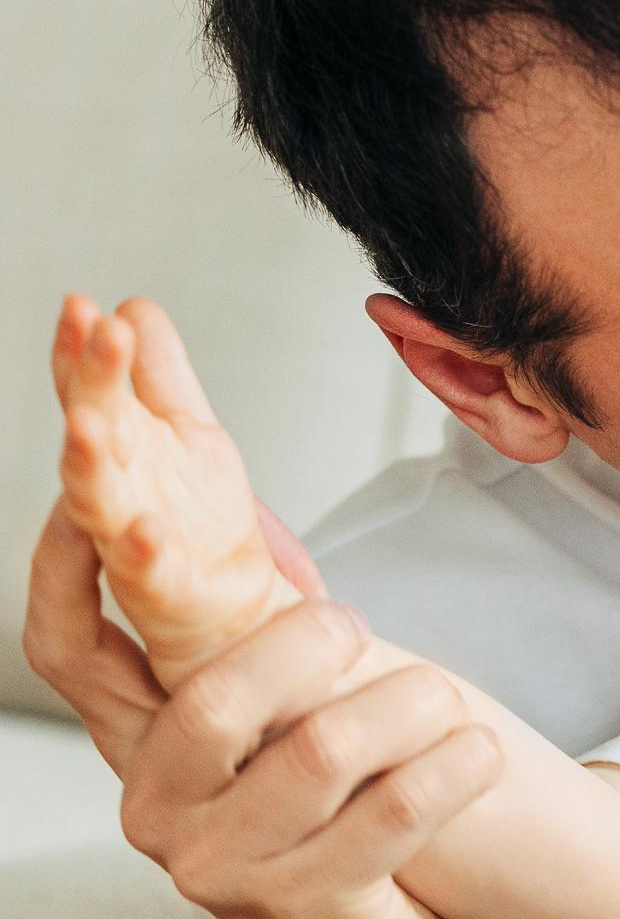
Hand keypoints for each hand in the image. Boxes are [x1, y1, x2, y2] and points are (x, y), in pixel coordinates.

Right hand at [24, 478, 499, 918]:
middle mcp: (161, 811)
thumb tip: (255, 517)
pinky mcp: (308, 906)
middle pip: (215, 698)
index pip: (68, 649)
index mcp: (141, 749)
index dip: (71, 566)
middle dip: (307, 642)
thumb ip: (252, 642)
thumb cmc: (322, 824)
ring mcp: (227, 867)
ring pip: (323, 750)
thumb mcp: (270, 735)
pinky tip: (480, 751)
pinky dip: (451, 768)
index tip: (104, 490)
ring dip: (409, 705)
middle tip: (359, 625)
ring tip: (450, 700)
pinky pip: (392, 813)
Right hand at [52, 295, 295, 687]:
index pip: (91, 393)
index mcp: (123, 454)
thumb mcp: (188, 435)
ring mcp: (129, 549)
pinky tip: (145, 528)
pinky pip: (146, 576)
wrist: (237, 615)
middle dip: (88, 385)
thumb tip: (133, 307)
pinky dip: (141, 552)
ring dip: (88, 464)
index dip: (83, 351)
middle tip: (94, 331)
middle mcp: (114, 498)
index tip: (83, 304)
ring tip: (89, 424)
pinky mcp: (163, 597)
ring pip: (97, 506)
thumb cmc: (202, 528)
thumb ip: (159, 377)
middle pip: (89, 435)